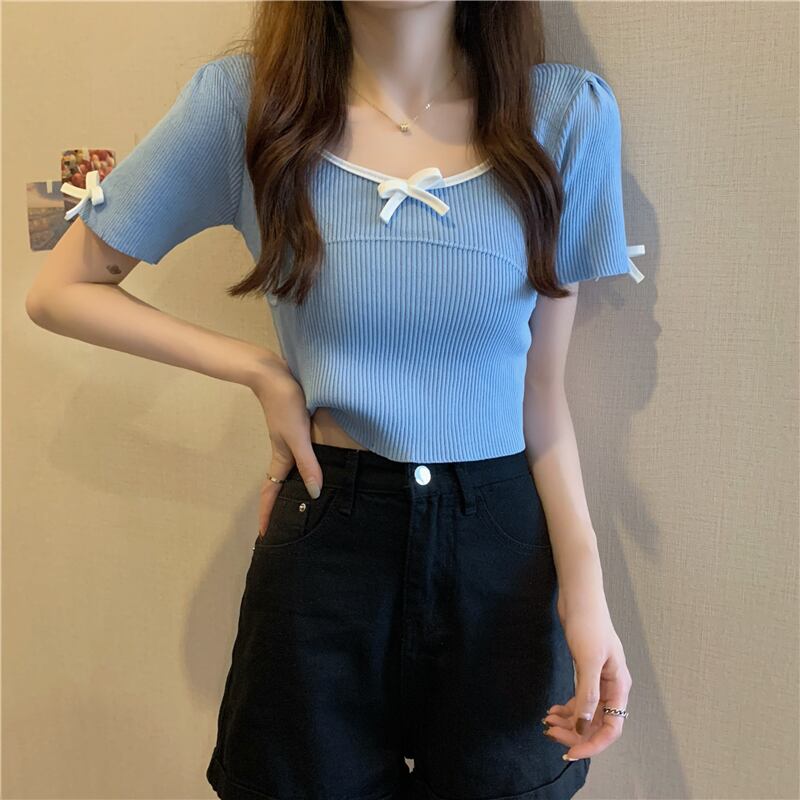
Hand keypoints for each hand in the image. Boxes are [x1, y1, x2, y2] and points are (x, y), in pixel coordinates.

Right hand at [248, 355, 323, 537]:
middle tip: (286, 526)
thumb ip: (308, 464)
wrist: (274, 374)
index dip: (268, 514)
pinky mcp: (296, 426)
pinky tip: (317, 466)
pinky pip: (300, 454)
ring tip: (302, 503)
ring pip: (291, 470)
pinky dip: (304, 467)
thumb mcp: (298, 437)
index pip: (271, 493)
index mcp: (281, 457)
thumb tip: (314, 494)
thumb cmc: (285, 404)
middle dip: (280, 506)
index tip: (265, 536)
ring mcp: (289, 439)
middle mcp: (284, 451)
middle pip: (280, 485)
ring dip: (292, 487)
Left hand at [543, 601, 631, 760]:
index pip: (612, 728)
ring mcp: (598, 680)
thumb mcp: (588, 660)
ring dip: (568, 722)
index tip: (570, 752)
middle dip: (575, 733)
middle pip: (597, 724)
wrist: (579, 598)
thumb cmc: (588, 624)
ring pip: (586, 713)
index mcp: (619, 686)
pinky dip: (566, 709)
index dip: (592, 744)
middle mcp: (612, 687)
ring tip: (547, 722)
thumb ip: (587, 695)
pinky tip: (551, 711)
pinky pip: (579, 700)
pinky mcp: (585, 672)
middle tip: (550, 733)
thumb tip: (582, 726)